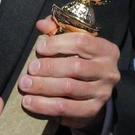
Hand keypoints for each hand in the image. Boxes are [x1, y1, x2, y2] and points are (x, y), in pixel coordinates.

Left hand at [17, 16, 120, 130]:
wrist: (93, 91)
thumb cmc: (80, 61)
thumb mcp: (73, 43)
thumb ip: (58, 30)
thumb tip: (42, 24)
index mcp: (106, 50)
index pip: (82, 42)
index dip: (58, 44)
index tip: (39, 48)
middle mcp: (109, 71)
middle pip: (75, 67)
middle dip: (48, 67)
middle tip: (30, 70)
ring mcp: (102, 92)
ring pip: (69, 88)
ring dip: (43, 87)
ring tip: (25, 86)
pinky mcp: (93, 109)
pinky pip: (67, 108)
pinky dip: (46, 106)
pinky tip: (31, 103)